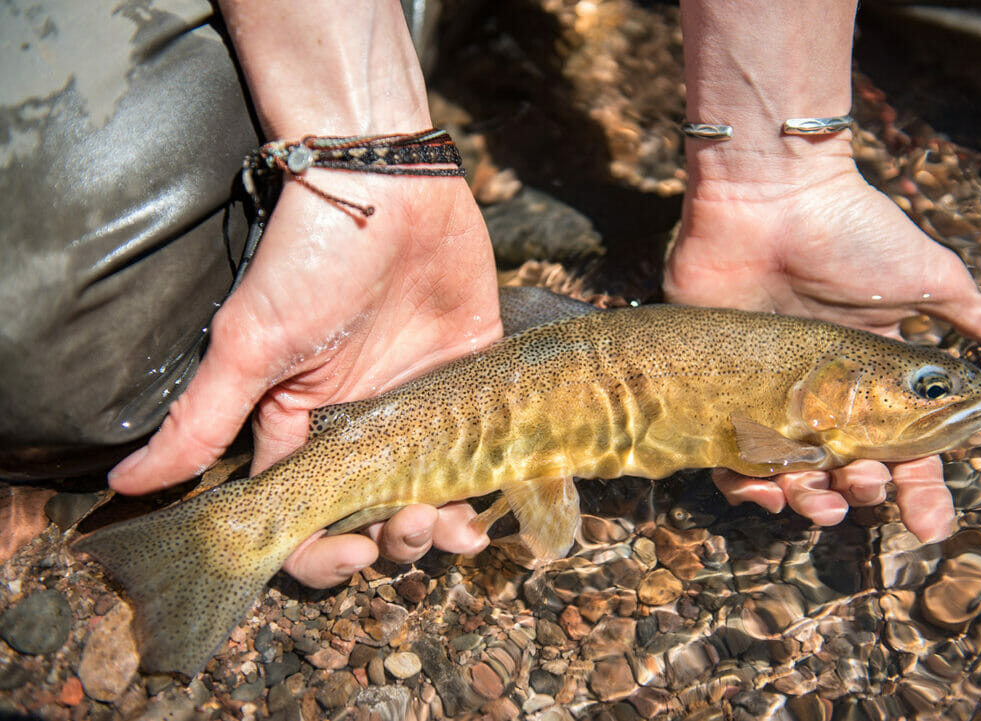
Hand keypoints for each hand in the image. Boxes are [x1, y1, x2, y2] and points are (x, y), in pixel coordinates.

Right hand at [109, 171, 502, 585]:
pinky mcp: (470, 377)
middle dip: (398, 540)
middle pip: (379, 515)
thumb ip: (201, 419)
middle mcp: (361, 425)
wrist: (385, 183)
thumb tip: (127, 484)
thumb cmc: (309, 259)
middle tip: (414, 525)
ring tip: (460, 530)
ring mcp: (418, 404)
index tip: (355, 553)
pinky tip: (498, 495)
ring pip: (436, 491)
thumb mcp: (249, 343)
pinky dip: (495, 478)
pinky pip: (486, 442)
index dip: (325, 554)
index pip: (308, 519)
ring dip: (446, 526)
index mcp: (303, 428)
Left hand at [665, 163, 980, 540]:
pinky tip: (760, 491)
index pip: (903, 449)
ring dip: (805, 501)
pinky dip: (742, 483)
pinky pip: (724, 455)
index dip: (919, 490)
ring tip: (814, 503)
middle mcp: (819, 390)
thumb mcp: (930, 277)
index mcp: (872, 374)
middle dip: (860, 495)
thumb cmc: (852, 233)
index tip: (930, 528)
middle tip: (863, 490)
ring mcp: (764, 392)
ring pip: (786, 473)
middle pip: (843, 470)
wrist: (769, 197)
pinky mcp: (714, 385)